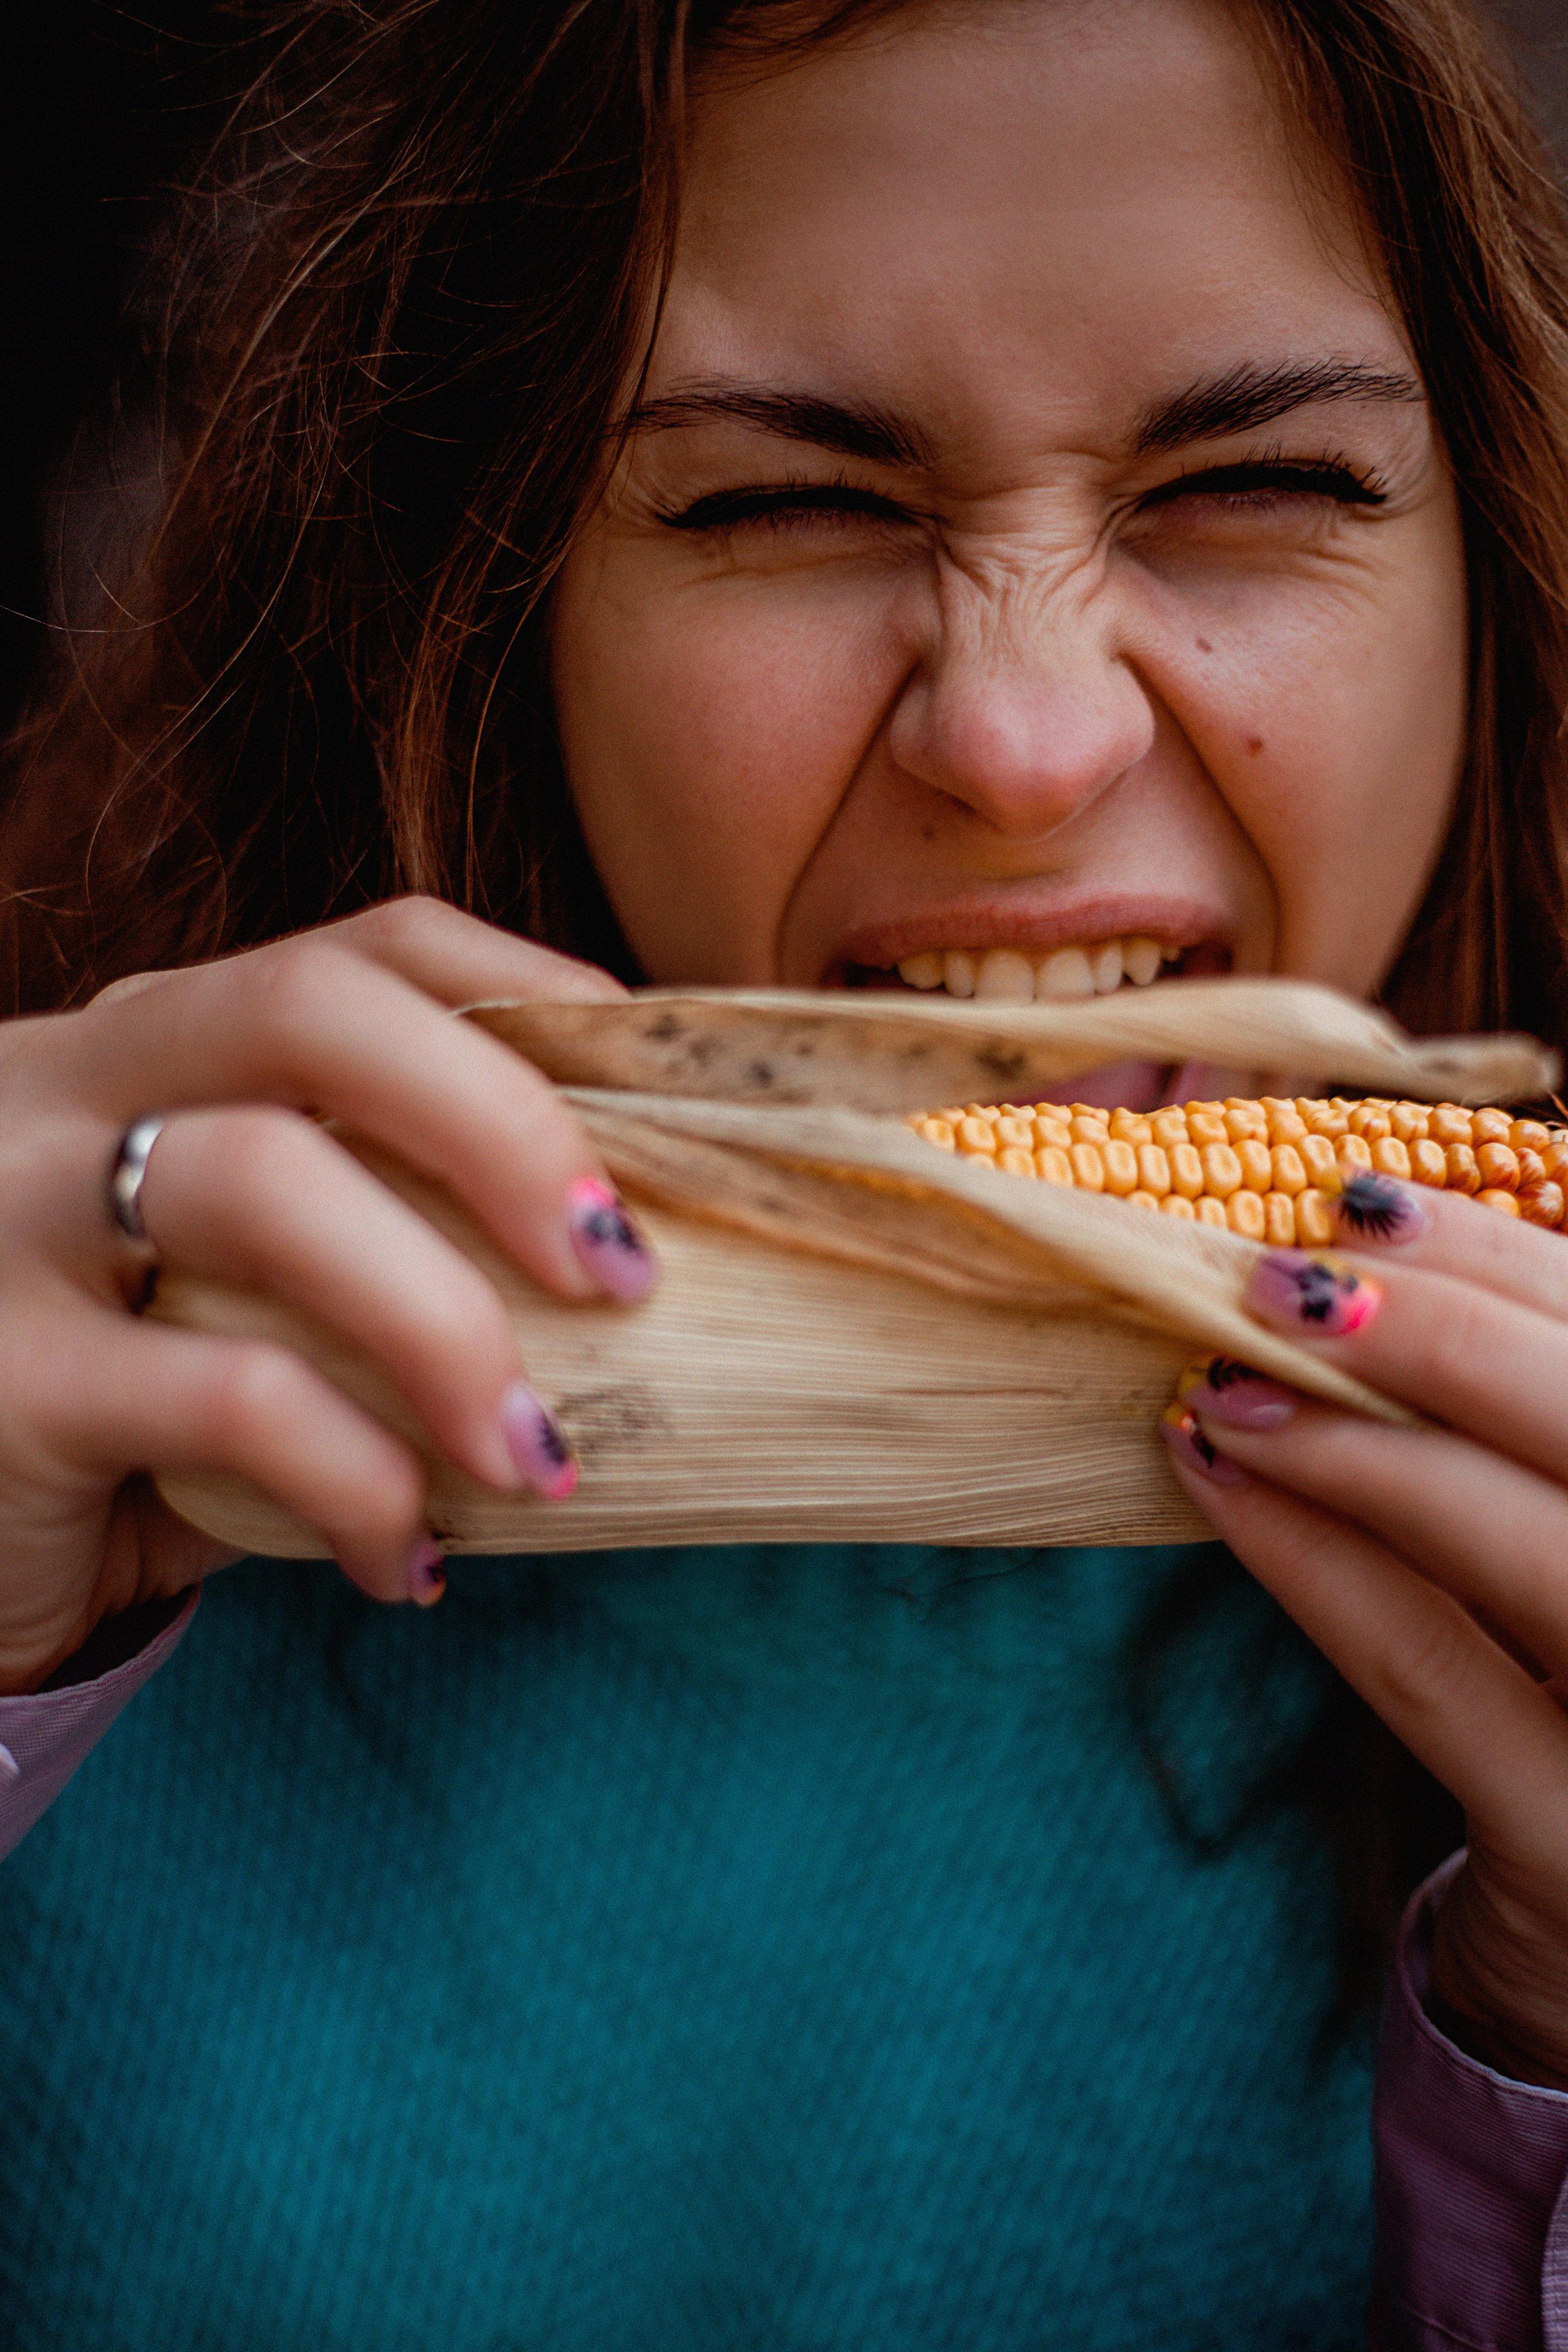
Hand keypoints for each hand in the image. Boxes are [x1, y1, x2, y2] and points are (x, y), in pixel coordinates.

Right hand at [0, 897, 656, 1695]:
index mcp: (155, 1043)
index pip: (362, 951)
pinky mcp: (1, 1375)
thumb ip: (382, 1233)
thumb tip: (626, 1259)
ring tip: (538, 1456)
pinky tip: (404, 1556)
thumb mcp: (249, 1284)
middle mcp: (65, 1087)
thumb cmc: (139, 1406)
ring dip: (446, 1326)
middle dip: (501, 1125)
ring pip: (267, 1184)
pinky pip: (228, 1397)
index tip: (655, 1106)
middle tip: (621, 1269)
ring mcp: (10, 1216)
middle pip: (312, 1010)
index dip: (532, 998)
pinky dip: (357, 1479)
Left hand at [1162, 1172, 1567, 2086]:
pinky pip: (1431, 1671)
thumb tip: (1385, 1246)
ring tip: (1223, 1378)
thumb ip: (1523, 1418)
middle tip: (1284, 1274)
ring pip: (1528, 1545)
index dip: (1520, 1258)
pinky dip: (1314, 1557)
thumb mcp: (1560, 1522)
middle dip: (1450, 1331)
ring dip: (1364, 1441)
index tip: (1375, 1202)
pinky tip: (1219, 1479)